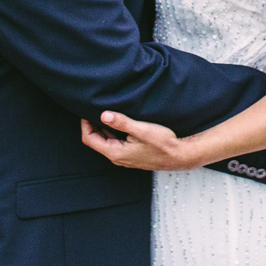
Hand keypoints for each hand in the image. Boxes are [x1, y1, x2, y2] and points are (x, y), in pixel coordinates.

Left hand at [80, 112, 202, 171]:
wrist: (179, 156)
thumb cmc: (163, 144)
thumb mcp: (141, 129)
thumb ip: (121, 122)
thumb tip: (103, 115)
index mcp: (115, 152)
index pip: (90, 139)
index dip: (85, 124)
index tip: (86, 111)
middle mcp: (117, 157)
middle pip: (96, 140)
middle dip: (93, 124)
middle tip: (94, 108)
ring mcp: (124, 157)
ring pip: (106, 141)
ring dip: (104, 127)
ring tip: (106, 112)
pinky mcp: (131, 154)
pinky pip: (116, 142)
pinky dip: (113, 132)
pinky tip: (119, 122)